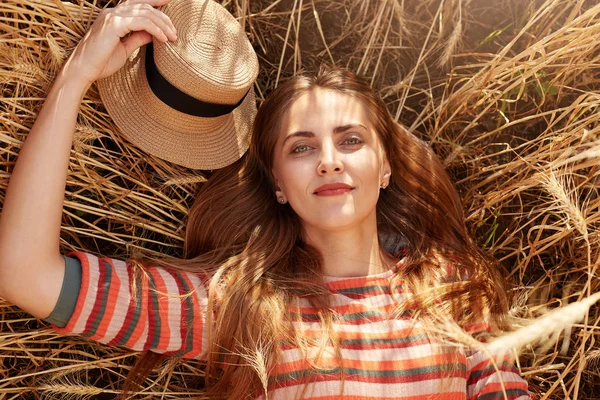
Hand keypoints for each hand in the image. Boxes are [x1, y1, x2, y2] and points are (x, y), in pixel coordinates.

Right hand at [62, 0, 177, 87]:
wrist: (83, 70)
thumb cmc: (101, 62)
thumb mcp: (125, 48)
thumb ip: (138, 38)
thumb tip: (153, 34)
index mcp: (113, 16)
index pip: (137, 3)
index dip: (154, 0)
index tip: (169, 1)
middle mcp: (112, 12)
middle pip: (144, 6)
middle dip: (163, 17)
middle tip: (174, 32)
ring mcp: (112, 17)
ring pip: (145, 13)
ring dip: (162, 25)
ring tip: (172, 37)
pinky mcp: (114, 25)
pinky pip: (142, 22)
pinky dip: (155, 30)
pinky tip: (163, 39)